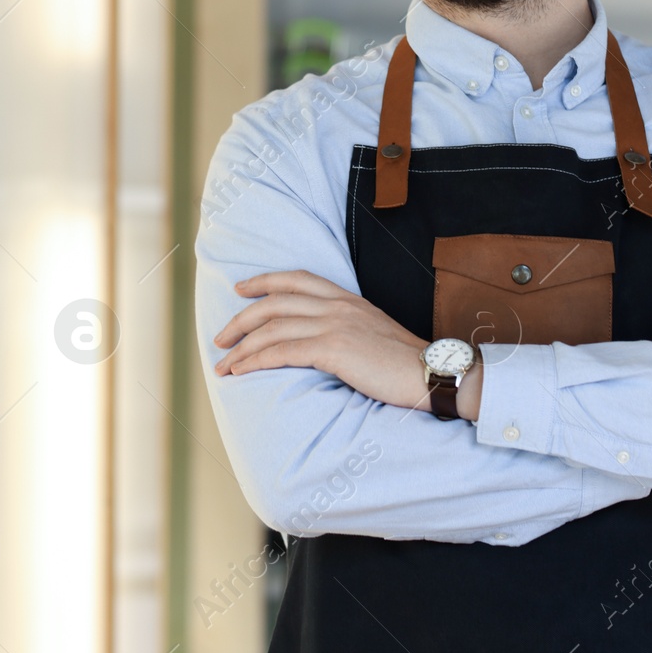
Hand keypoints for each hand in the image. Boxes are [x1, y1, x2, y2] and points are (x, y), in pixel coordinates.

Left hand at [213, 270, 431, 410]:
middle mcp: (337, 306)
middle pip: (274, 303)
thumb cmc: (405, 363)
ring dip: (241, 347)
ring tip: (223, 365)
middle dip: (241, 319)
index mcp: (347, 299)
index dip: (265, 281)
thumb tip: (321, 341)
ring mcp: (334, 325)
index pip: (297, 279)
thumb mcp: (373, 333)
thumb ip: (346, 328)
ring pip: (272, 329)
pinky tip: (242, 371)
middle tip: (220, 337)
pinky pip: (281, 352)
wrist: (432, 373)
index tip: (241, 289)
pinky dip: (255, 361)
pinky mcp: (333, 349)